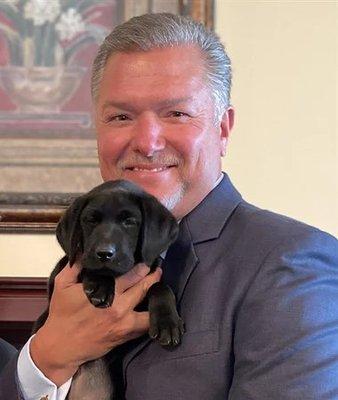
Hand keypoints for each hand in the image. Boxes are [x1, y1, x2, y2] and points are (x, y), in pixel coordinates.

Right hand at [30, 262, 161, 386]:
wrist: (61, 346)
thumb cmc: (62, 314)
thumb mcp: (62, 284)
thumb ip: (75, 265)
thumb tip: (85, 249)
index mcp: (107, 290)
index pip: (132, 273)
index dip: (142, 264)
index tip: (147, 257)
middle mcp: (119, 305)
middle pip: (144, 286)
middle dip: (153, 274)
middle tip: (157, 266)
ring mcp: (125, 321)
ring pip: (150, 306)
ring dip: (157, 294)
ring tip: (159, 284)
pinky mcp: (126, 335)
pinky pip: (146, 325)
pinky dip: (152, 315)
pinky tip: (155, 306)